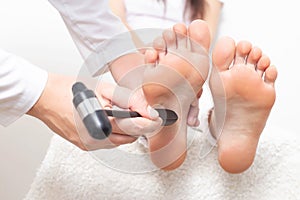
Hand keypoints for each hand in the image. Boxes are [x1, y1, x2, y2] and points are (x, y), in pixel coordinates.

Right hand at [27, 73, 160, 149]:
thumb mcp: (103, 89)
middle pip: (129, 137)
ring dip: (125, 129)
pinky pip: (107, 142)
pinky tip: (107, 120)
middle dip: (137, 126)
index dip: (150, 123)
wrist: (45, 97)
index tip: (157, 118)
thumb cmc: (70, 91)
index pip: (135, 128)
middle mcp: (96, 138)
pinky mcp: (85, 145)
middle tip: (138, 113)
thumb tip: (146, 108)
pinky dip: (113, 133)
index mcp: (102, 123)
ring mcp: (89, 144)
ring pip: (119, 141)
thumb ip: (127, 99)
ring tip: (119, 113)